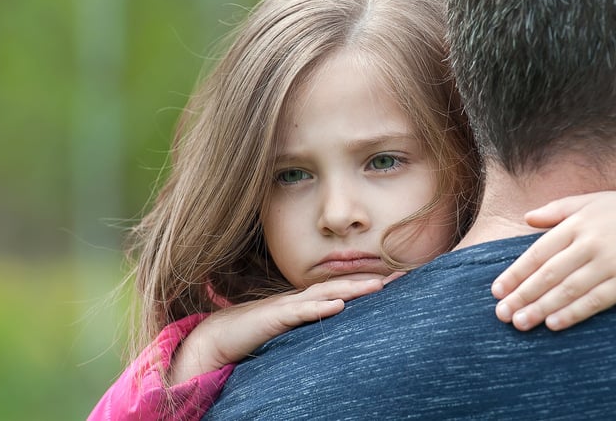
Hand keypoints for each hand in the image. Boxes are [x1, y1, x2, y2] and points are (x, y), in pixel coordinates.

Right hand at [168, 278, 382, 384]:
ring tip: (378, 286)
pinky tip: (337, 306)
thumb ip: (308, 326)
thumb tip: (333, 324)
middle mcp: (298, 299)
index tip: (396, 280)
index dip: (367, 284)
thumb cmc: (251, 335)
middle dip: (370, 280)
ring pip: (325, 293)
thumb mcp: (287, 331)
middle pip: (340, 285)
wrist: (215, 338)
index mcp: (303, 302)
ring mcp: (286, 306)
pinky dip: (318, 308)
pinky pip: (299, 312)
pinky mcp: (273, 318)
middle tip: (401, 277)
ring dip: (352, 289)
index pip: (341, 289)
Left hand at [491, 192, 615, 331]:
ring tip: (520, 323)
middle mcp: (592, 241)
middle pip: (548, 273)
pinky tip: (554, 324)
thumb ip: (558, 210)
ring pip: (567, 290)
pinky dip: (573, 313)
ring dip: (541, 308)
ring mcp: (610, 262)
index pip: (539, 252)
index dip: (516, 273)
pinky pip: (595, 301)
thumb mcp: (594, 202)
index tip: (497, 290)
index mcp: (579, 222)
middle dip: (522, 295)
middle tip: (501, 314)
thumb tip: (527, 218)